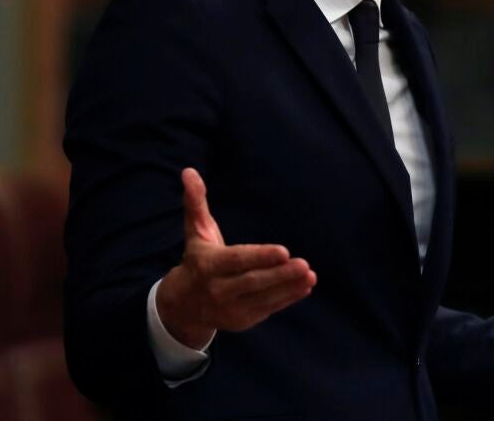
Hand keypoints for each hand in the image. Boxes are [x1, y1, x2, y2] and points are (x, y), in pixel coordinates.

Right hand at [155, 167, 316, 348]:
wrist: (183, 305)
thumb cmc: (197, 259)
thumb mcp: (195, 232)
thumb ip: (195, 202)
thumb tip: (189, 171)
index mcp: (208, 265)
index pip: (237, 260)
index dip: (260, 257)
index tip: (283, 251)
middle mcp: (218, 290)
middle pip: (253, 282)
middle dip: (280, 275)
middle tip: (304, 264)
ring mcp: (231, 309)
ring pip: (264, 298)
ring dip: (288, 287)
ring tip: (310, 275)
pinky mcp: (243, 321)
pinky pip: (268, 308)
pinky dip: (288, 298)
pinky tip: (305, 286)